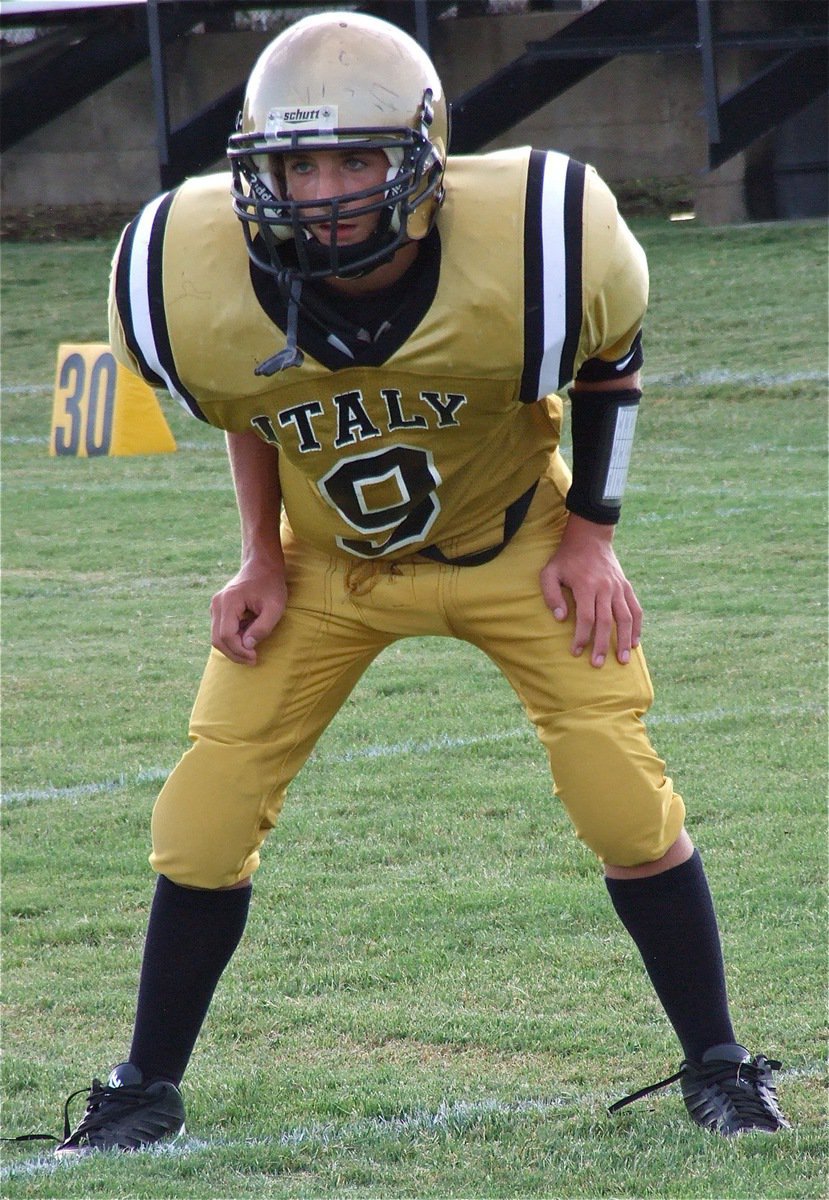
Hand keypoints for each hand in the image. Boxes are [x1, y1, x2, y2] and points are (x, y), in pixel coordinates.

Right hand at [210, 559, 286, 665]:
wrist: (262, 566)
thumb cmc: (271, 585)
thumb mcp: (275, 607)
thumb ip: (262, 628)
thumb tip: (248, 646)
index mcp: (229, 602)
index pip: (226, 635)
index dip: (239, 651)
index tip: (255, 657)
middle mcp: (217, 604)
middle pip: (217, 639)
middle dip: (234, 653)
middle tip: (253, 659)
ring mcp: (215, 606)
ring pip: (217, 637)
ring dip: (233, 647)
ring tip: (252, 648)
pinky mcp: (219, 609)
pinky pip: (221, 630)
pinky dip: (233, 638)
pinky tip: (248, 636)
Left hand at [540, 514, 641, 666]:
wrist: (590, 538)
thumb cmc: (566, 558)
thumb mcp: (550, 572)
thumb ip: (551, 595)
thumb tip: (560, 618)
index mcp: (586, 585)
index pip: (586, 617)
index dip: (581, 636)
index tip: (576, 652)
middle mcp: (605, 588)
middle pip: (606, 621)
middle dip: (602, 645)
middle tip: (597, 665)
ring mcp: (618, 587)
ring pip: (625, 618)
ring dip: (625, 640)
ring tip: (623, 660)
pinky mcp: (626, 587)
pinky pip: (635, 609)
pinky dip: (637, 627)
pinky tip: (635, 642)